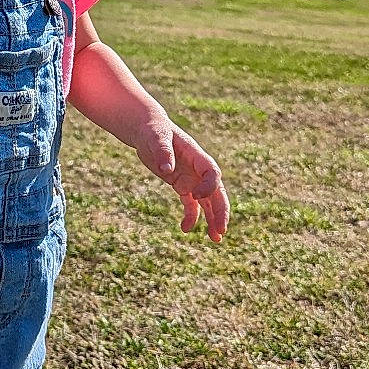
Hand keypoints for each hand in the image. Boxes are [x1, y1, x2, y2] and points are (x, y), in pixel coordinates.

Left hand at [131, 112, 229, 241]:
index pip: (212, 173)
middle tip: (221, 230)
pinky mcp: (181, 185)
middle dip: (220, 211)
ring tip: (215, 239)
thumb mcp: (156, 137)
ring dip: (213, 219)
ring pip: (207, 202)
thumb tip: (166, 169)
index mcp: (197, 156)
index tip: (196, 196)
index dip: (209, 186)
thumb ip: (162, 152)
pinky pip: (191, 204)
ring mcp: (191, 178)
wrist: (147, 130)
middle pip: (216, 192)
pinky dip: (191, 216)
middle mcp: (198, 169)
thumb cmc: (153, 130)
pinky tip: (185, 228)